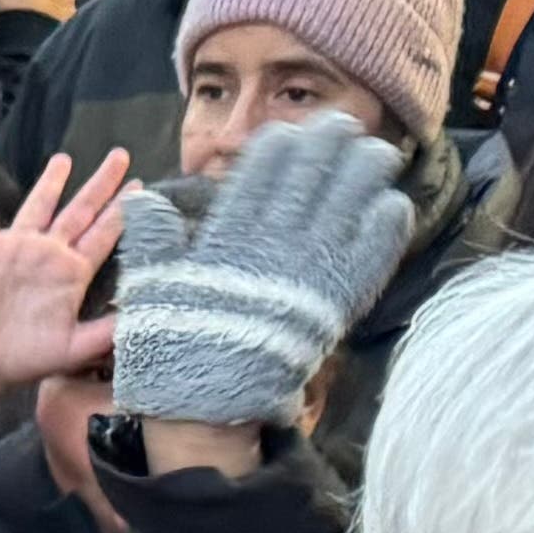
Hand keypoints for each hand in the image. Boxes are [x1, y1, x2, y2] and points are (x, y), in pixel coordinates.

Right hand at [0, 152, 134, 423]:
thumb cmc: (25, 359)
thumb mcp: (75, 348)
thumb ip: (108, 330)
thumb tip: (145, 314)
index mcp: (72, 273)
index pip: (105, 234)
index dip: (125, 212)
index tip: (144, 189)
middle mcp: (49, 254)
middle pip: (81, 210)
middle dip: (102, 183)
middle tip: (121, 155)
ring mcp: (16, 249)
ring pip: (39, 204)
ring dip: (51, 180)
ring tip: (65, 158)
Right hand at [106, 114, 416, 436]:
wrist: (207, 407)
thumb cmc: (172, 345)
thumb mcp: (147, 287)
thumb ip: (149, 239)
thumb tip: (140, 198)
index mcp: (229, 237)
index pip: (260, 176)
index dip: (279, 148)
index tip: (292, 131)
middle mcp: (274, 247)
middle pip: (310, 182)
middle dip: (328, 149)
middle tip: (344, 125)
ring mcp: (310, 274)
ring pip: (345, 210)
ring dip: (363, 177)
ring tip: (377, 153)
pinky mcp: (334, 305)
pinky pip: (367, 259)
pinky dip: (382, 231)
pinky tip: (392, 206)